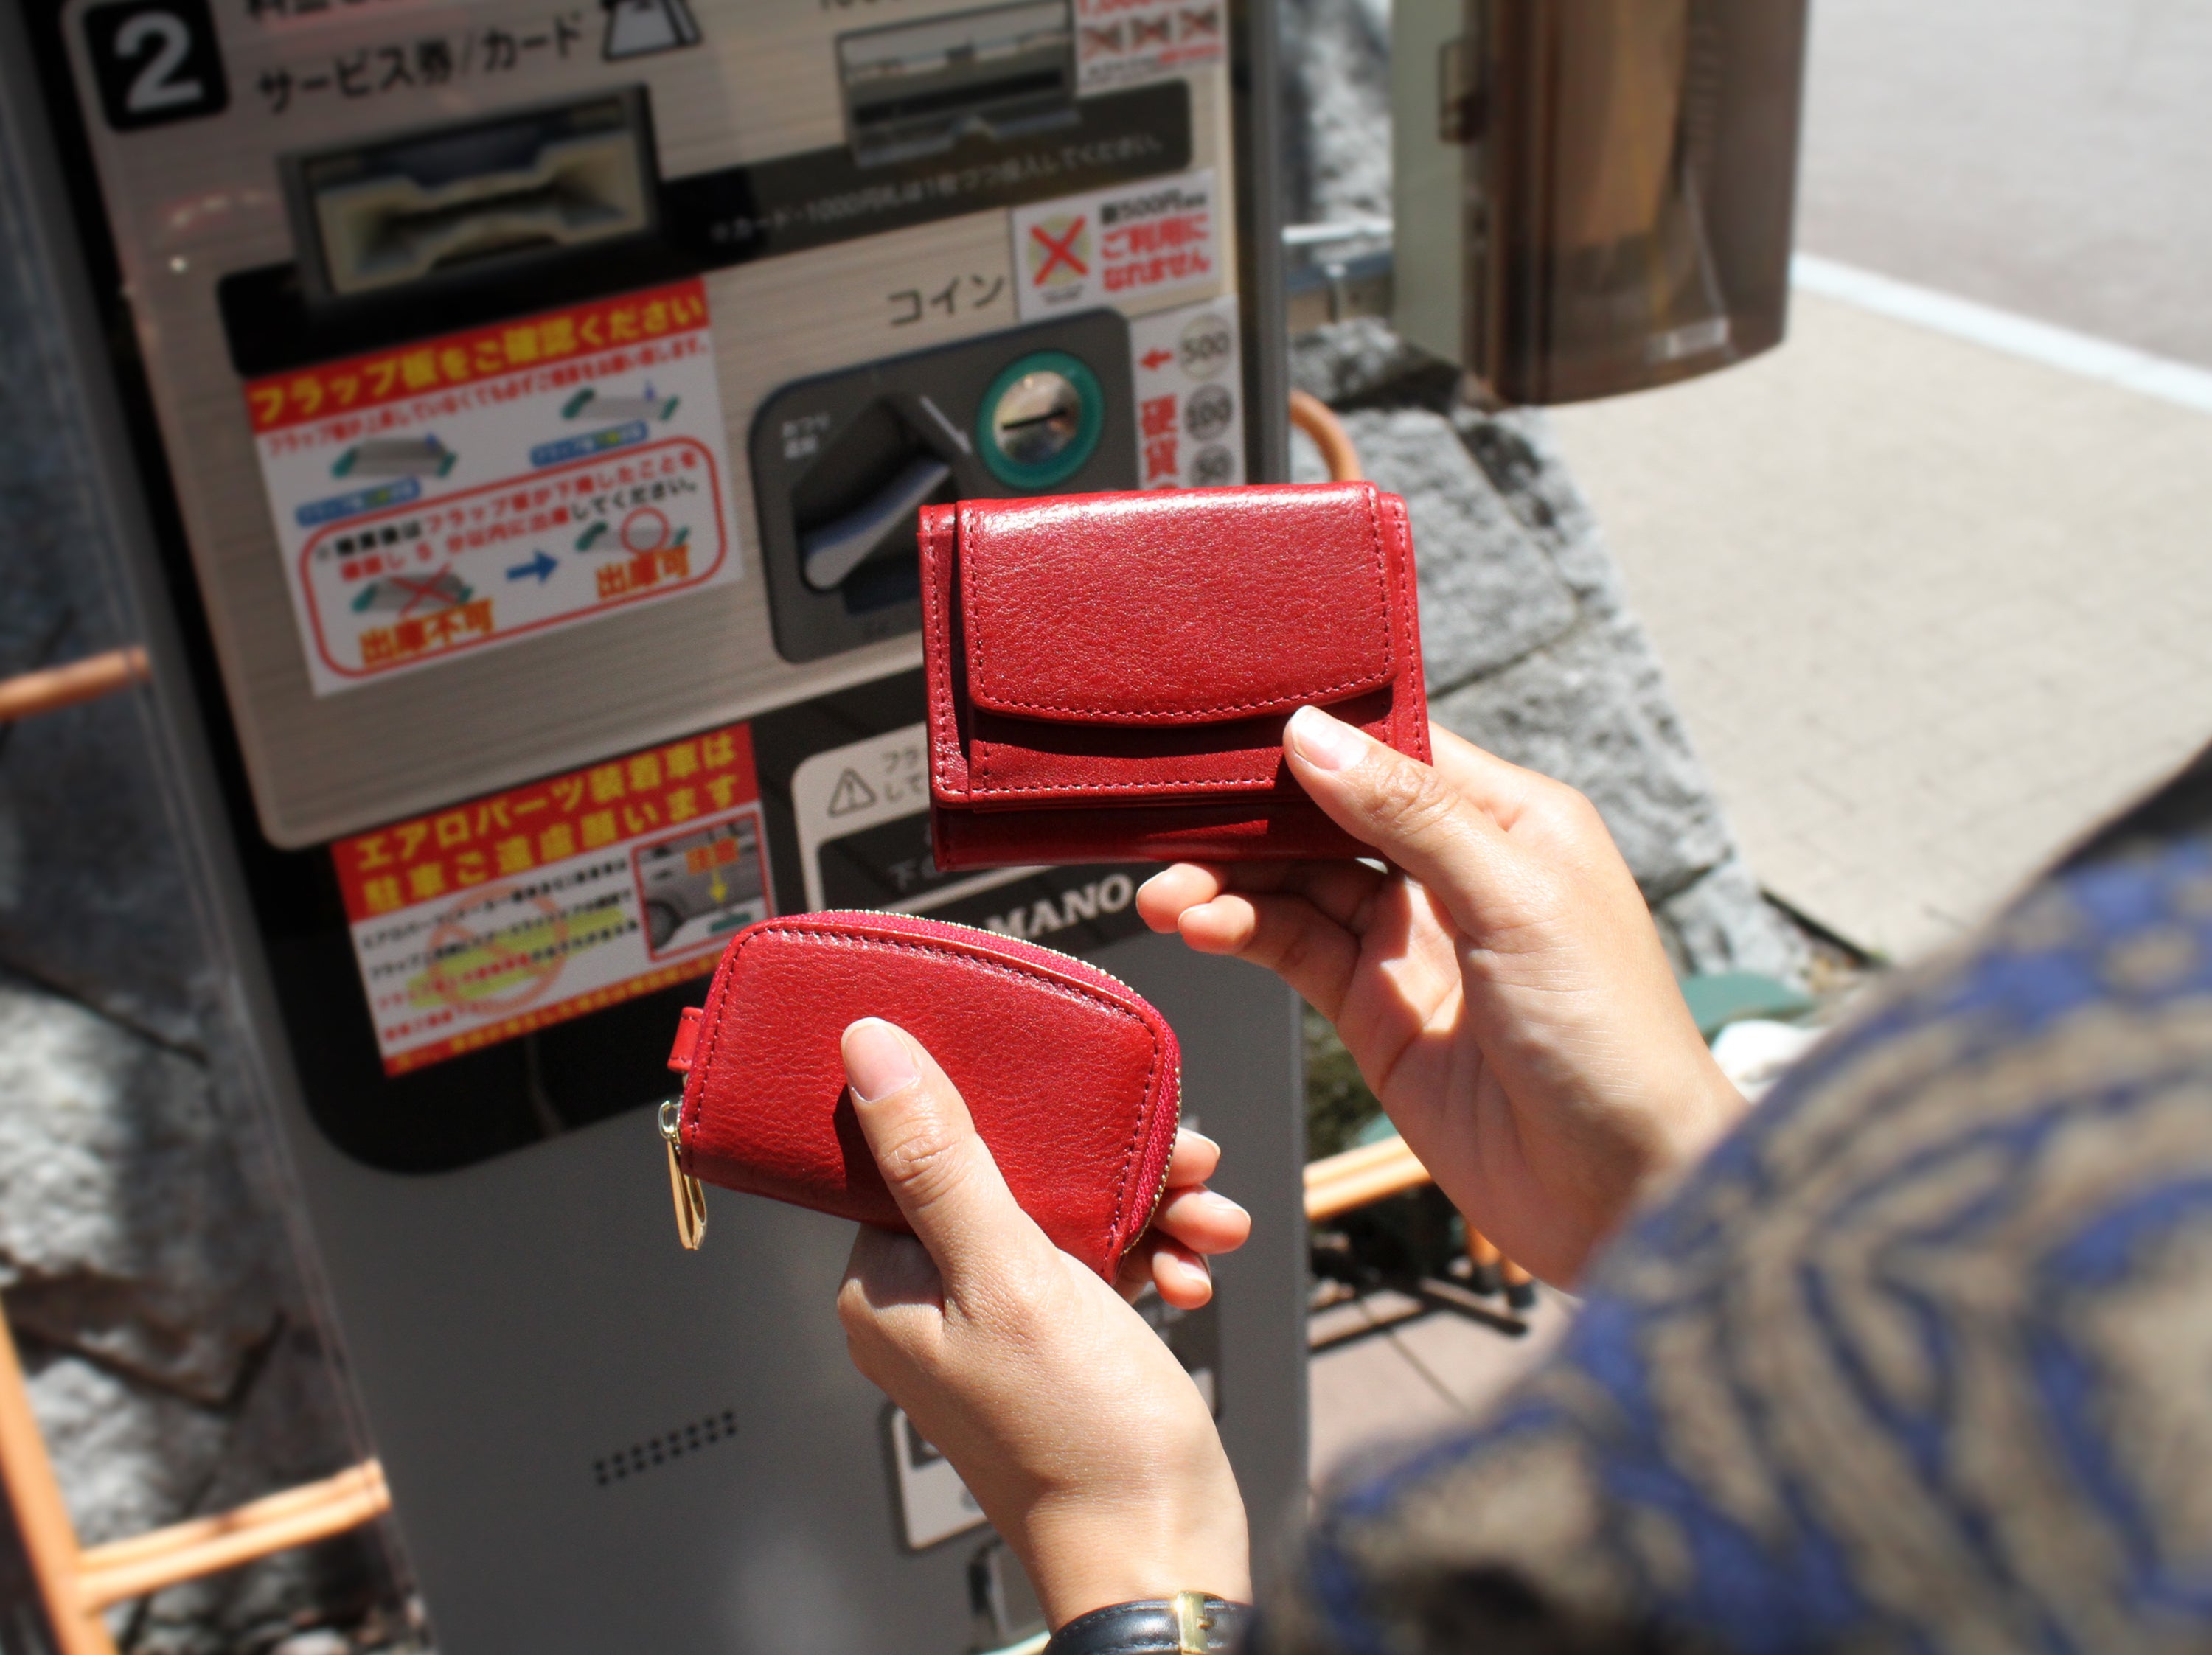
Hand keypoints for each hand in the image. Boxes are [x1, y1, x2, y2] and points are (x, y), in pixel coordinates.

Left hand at [834, 1018, 1251, 1627]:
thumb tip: (867, 1049)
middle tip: (1180, 1156)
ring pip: (1070, 1212)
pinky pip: (1100, 1262)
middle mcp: (932, 1299)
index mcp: (888, 1284)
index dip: (1008, 1107)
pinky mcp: (1057, 1338)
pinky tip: (1196, 1269)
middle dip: (1108, 1161)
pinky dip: (1154, 1253)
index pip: (925, 1147)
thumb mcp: (1010, 1276)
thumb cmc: (1080, 1439)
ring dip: (1149, 1204)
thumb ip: (940, 1160)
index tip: (1076, 1090)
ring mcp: (997, 1321)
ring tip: (1205, 1214)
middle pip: (1014, 1172)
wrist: (1163, 1553)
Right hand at [1138, 707, 1745, 1283]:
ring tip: (1169, 892)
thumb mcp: (1516, 901)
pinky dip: (1241, 933)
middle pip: (1331, 815)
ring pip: (1299, 885)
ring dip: (1230, 882)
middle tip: (1170, 814)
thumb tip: (1312, 733)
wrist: (1624, 1192)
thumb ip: (1410, 814)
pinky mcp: (1375, 1013)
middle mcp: (1458, 872)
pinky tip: (1199, 925)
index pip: (1395, 748)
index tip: (1231, 728)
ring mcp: (1412, 944)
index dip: (1316, 735)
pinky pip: (1294, 950)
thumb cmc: (1611, 1036)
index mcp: (1511, 821)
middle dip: (1252, 815)